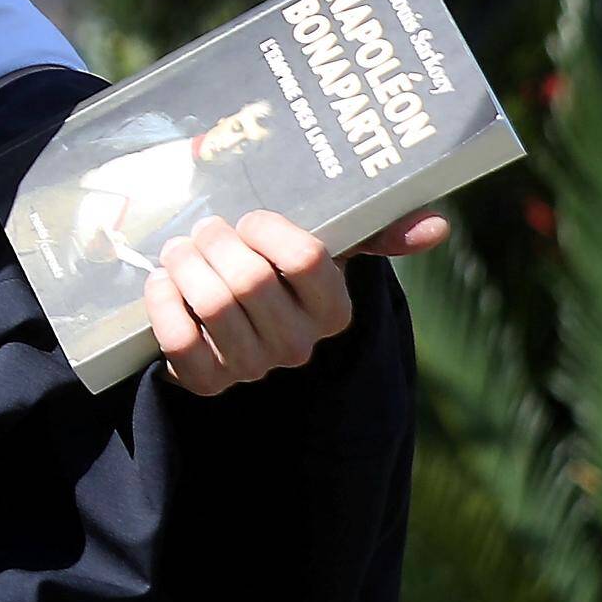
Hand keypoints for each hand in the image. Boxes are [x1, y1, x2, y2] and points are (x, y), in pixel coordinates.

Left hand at [143, 209, 450, 397]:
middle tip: (205, 229)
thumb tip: (439, 226)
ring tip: (181, 250)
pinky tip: (162, 282)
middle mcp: (299, 346)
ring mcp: (252, 369)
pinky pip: (179, 340)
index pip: (306, 258)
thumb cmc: (279, 274)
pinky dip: (163, 302)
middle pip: (249, 281)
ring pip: (211, 305)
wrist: (229, 323)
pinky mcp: (207, 383)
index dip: (268, 229)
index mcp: (334, 310)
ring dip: (185, 265)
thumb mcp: (326, 249)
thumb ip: (378, 233)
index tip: (251, 219)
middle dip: (216, 243)